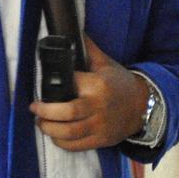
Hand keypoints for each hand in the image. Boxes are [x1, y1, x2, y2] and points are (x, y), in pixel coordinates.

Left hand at [29, 34, 145, 150]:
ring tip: (41, 122)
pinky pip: (76, 146)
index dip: (54, 85)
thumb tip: (72, 31)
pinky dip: (61, 142)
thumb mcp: (106, 63)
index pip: (70, 83)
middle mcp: (98, 106)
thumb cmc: (120, 83)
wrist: (144, 106)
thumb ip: (88, 49)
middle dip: (45, 112)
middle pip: (66, 113)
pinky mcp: (101, 140)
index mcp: (98, 84)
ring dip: (49, 129)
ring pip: (68, 133)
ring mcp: (100, 126)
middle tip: (34, 108)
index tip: (42, 86)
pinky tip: (55, 135)